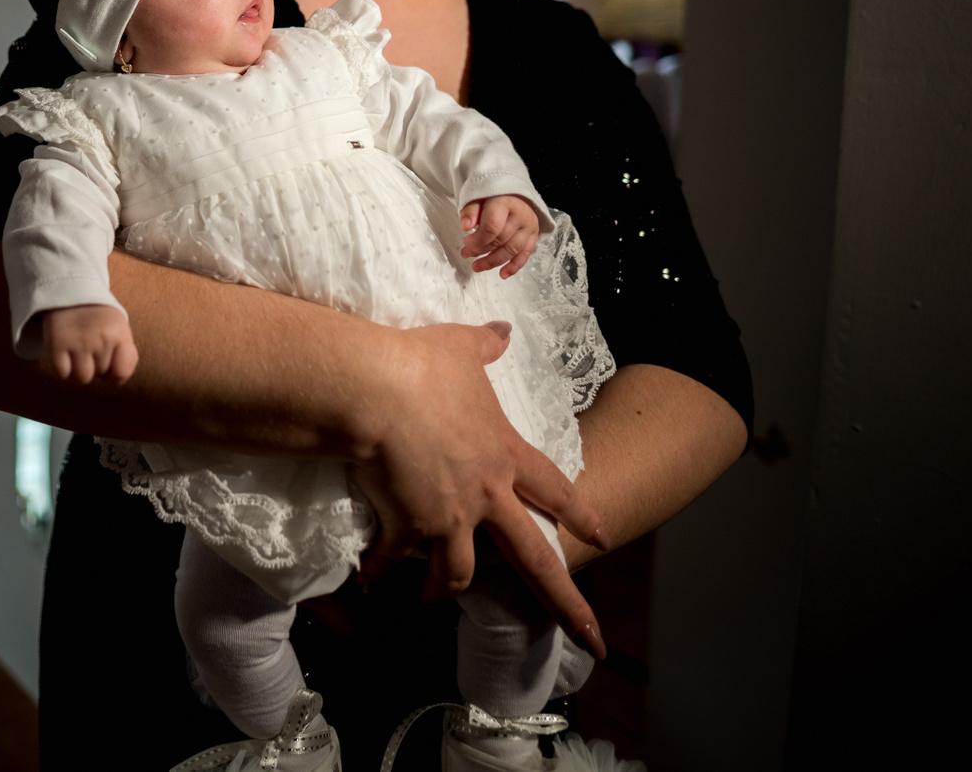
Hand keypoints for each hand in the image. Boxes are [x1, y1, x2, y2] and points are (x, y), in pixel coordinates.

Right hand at [37, 304, 138, 383]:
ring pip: (81, 378)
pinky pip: (62, 373)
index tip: (108, 361)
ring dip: (77, 370)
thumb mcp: (120, 329)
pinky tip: (64, 351)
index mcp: (119, 334)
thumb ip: (126, 355)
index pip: (121, 372)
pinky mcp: (57, 343)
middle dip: (94, 365)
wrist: (69, 292)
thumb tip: (115, 381)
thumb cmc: (98, 319)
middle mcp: (100, 338)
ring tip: (76, 351)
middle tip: (88, 344)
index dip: (114, 373)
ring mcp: (78, 341)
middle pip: (100, 375)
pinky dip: (62, 367)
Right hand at [350, 319, 609, 659]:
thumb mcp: (457, 348)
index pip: (554, 490)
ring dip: (447, 587)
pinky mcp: (406, 527)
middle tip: (591, 640)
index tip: (606, 537)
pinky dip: (377, 571)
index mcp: (503, 454)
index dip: (581, 513)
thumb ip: (482, 346)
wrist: (376, 391)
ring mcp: (449, 517)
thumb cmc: (418, 365)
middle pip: (535, 560)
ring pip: (461, 572)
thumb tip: (502, 332)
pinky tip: (366, 580)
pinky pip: (390, 560)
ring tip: (432, 599)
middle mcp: (485, 494)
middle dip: (567, 604)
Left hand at [460, 195, 540, 277]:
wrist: (514, 192)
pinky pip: (525, 254)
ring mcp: (529, 226)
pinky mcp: (533, 235)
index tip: (466, 242)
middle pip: (501, 239)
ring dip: (493, 262)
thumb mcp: (478, 196)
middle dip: (481, 250)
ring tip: (478, 266)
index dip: (478, 239)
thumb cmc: (493, 195)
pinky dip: (514, 266)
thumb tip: (465, 226)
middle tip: (466, 254)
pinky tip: (503, 274)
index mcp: (505, 202)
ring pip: (512, 250)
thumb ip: (471, 210)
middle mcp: (520, 215)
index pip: (492, 226)